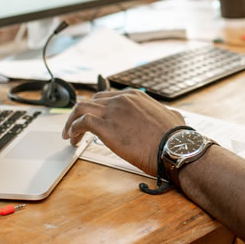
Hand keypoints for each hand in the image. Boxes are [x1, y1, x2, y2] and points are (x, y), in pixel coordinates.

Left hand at [62, 89, 184, 175]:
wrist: (174, 147)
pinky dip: (73, 129)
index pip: (106, 97)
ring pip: (81, 108)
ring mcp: (112, 111)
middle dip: (82, 115)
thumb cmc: (175, 137)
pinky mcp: (106, 127)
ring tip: (69, 135)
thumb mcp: (172, 116)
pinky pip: (81, 122)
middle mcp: (121, 100)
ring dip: (72, 121)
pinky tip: (73, 138)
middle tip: (78, 128)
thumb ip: (165, 113)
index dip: (97, 109)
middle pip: (91, 101)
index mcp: (134, 96)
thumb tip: (171, 116)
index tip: (92, 119)